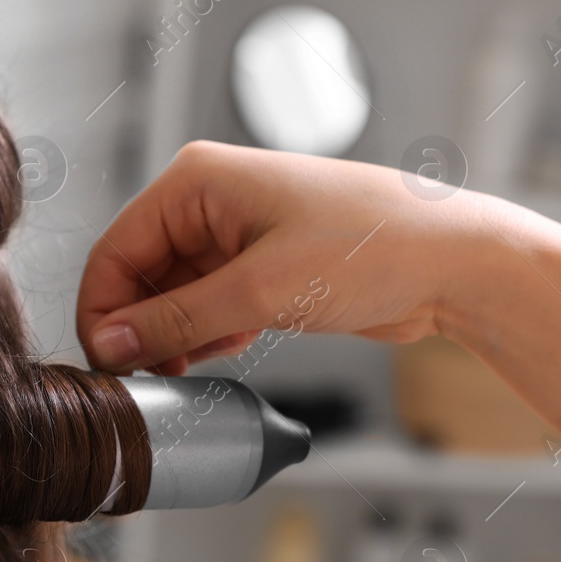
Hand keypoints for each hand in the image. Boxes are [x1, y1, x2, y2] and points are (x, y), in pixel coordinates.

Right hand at [77, 141, 494, 374]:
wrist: (457, 263)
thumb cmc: (373, 246)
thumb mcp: (259, 291)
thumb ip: (175, 320)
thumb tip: (110, 343)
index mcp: (196, 181)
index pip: (115, 250)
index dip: (103, 311)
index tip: (107, 364)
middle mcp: (209, 202)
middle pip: (138, 275)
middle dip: (139, 329)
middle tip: (146, 379)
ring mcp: (234, 236)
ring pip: (171, 297)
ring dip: (173, 338)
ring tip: (186, 373)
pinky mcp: (259, 268)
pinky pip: (205, 308)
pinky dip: (204, 338)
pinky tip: (221, 357)